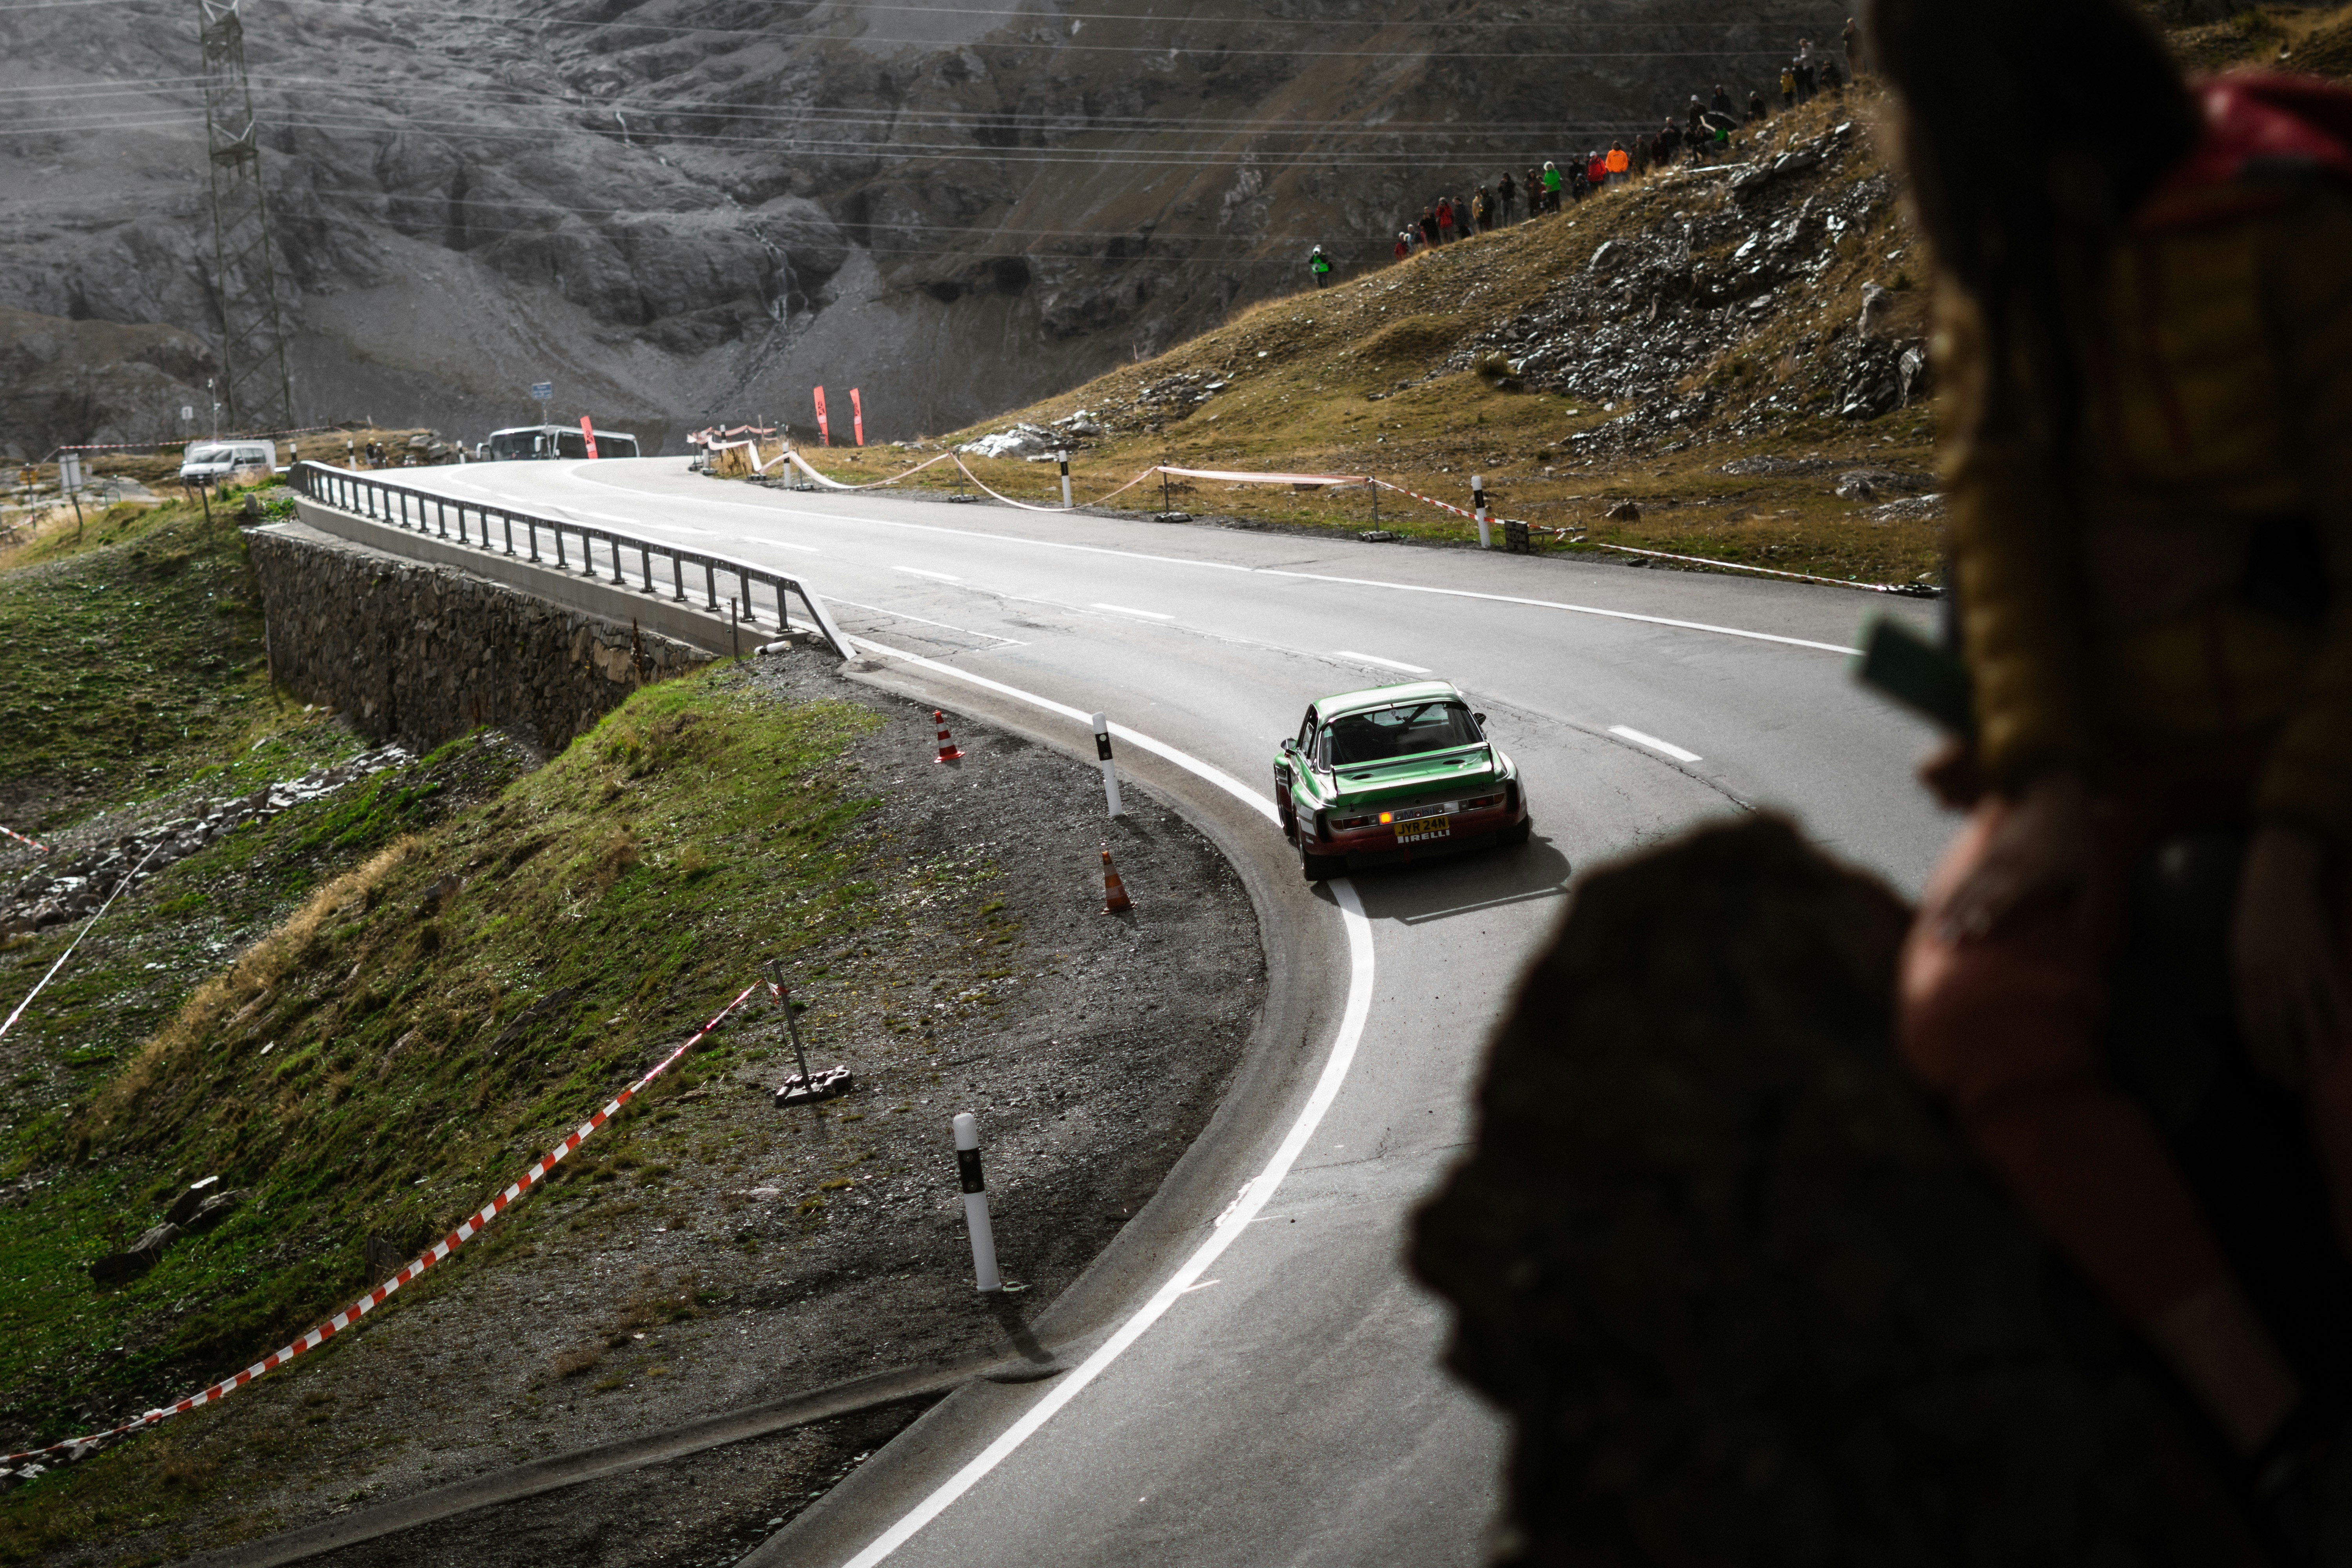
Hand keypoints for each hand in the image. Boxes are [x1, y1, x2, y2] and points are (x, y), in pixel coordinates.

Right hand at [1935, 770, 2092, 941]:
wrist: (2052, 795)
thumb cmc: (2077, 840)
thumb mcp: (2089, 872)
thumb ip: (2083, 906)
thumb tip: (2077, 937)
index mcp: (2035, 873)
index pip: (2008, 895)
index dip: (1991, 913)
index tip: (1975, 932)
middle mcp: (2009, 865)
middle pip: (1978, 894)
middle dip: (1959, 918)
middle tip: (1943, 941)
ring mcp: (1994, 856)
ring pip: (1965, 886)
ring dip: (1948, 909)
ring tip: (1934, 932)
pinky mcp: (1987, 851)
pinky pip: (1963, 877)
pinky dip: (1949, 895)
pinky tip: (1937, 910)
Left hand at [2233, 827, 2345, 1087]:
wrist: (2276, 878)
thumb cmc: (2255, 914)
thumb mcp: (2238, 948)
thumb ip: (2246, 980)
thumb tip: (2252, 1011)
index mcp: (2244, 975)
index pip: (2250, 1025)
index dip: (2260, 1054)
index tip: (2267, 1076)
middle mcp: (2268, 976)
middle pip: (2275, 1029)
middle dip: (2283, 1060)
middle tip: (2292, 1085)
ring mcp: (2295, 967)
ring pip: (2304, 1016)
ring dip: (2310, 1048)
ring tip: (2316, 1073)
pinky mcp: (2320, 955)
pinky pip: (2331, 991)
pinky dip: (2338, 1014)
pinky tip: (2345, 1035)